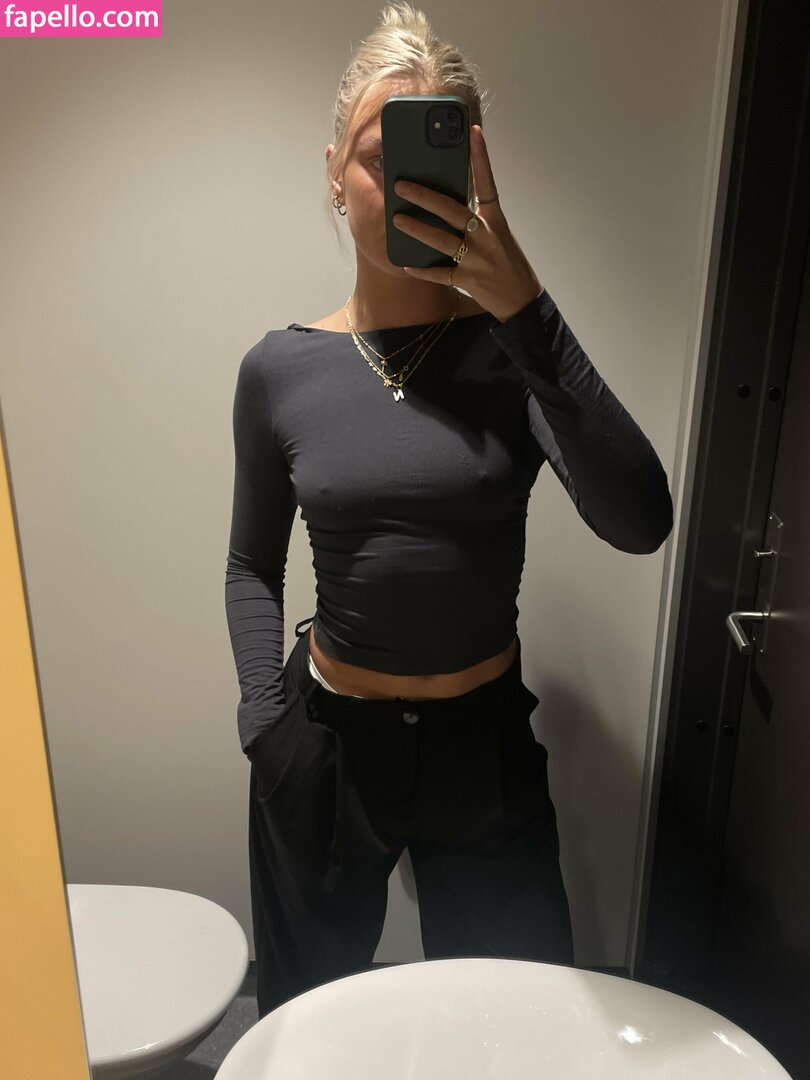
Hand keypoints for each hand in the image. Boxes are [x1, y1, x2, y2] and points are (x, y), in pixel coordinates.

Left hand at [392, 124, 543, 322]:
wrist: (522, 300)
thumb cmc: (508, 264)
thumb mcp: (499, 235)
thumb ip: (478, 219)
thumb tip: (448, 202)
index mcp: (496, 220)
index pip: (488, 183)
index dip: (481, 158)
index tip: (474, 132)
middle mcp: (486, 236)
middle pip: (452, 211)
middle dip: (425, 197)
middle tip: (400, 185)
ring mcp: (477, 259)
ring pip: (442, 240)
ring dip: (417, 229)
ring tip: (397, 220)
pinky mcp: (469, 280)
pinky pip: (440, 274)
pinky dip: (423, 271)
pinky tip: (407, 265)